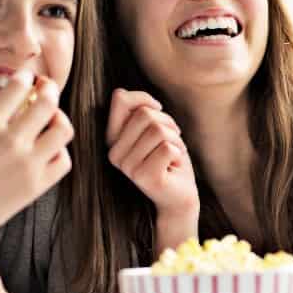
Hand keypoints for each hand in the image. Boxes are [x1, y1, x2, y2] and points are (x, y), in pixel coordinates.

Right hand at [0, 68, 73, 243]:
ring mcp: (27, 164)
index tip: (28, 77)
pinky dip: (59, 152)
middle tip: (47, 90)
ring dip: (59, 120)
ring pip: (63, 129)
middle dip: (50, 90)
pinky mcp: (37, 185)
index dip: (26, 77)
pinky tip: (47, 151)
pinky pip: (63, 160)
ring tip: (51, 121)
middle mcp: (10, 142)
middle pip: (47, 103)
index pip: (17, 87)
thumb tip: (18, 105)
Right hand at [105, 88, 198, 216]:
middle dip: (167, 122)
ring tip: (172, 154)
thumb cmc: (168, 158)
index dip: (144, 98)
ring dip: (175, 139)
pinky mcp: (144, 177)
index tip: (158, 110)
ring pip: (158, 130)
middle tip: (171, 141)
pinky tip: (173, 165)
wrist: (179, 196)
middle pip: (145, 114)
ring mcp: (128, 167)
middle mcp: (115, 153)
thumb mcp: (153, 128)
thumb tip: (130, 96)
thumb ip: (140, 111)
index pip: (120, 99)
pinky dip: (178, 152)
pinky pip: (168, 148)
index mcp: (112, 139)